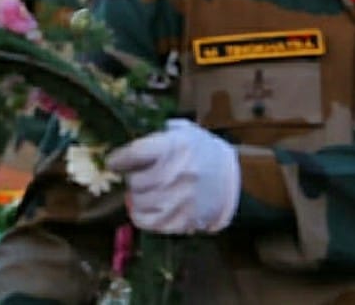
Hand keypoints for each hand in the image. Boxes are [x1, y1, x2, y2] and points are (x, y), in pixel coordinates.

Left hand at [106, 118, 239, 234]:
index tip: (113, 162)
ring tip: (144, 192)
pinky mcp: (186, 219)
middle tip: (138, 177)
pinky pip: (150, 223)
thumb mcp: (184, 132)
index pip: (134, 154)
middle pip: (136, 182)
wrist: (240, 177)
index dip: (118, 159)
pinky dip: (142, 217)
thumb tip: (127, 143)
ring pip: (140, 203)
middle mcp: (178, 173)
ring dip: (137, 198)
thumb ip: (157, 135)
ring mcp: (182, 199)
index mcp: (175, 146)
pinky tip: (145, 209)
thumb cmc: (205, 151)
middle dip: (132, 179)